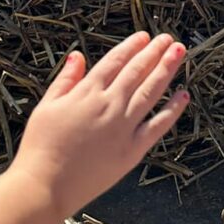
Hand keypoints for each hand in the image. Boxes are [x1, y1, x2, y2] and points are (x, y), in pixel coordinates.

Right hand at [0, 32, 189, 223]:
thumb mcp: (46, 107)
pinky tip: (183, 95)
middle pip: (137, 72)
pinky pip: (158, 126)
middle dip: (154, 52)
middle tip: (168, 39)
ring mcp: (123, 127)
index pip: (115, 61)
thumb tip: (77, 55)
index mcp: (87, 93)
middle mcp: (109, 105)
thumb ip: (65, 80)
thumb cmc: (40, 147)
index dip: (131, 47)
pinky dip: (172, 110)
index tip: (144, 37)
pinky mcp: (132, 150)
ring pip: (151, 91)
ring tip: (179, 52)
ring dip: (166, 70)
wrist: (44, 186)